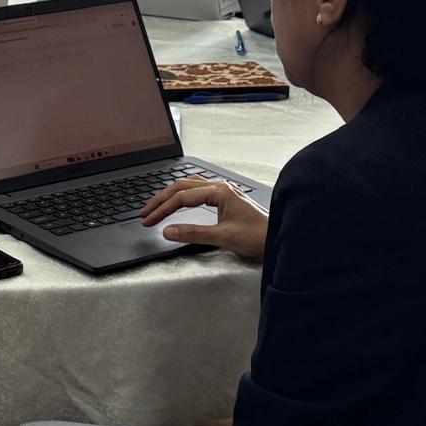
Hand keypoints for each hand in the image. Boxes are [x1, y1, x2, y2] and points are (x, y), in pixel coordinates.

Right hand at [142, 177, 268, 261]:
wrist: (280, 238)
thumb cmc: (258, 236)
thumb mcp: (223, 237)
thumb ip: (193, 233)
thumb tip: (168, 230)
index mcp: (219, 191)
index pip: (181, 197)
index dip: (162, 209)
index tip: (148, 221)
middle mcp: (220, 188)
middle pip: (182, 187)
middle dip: (161, 200)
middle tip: (145, 213)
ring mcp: (224, 192)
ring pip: (189, 186)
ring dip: (171, 196)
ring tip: (157, 206)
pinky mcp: (227, 200)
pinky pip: (199, 191)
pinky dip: (183, 196)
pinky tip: (180, 201)